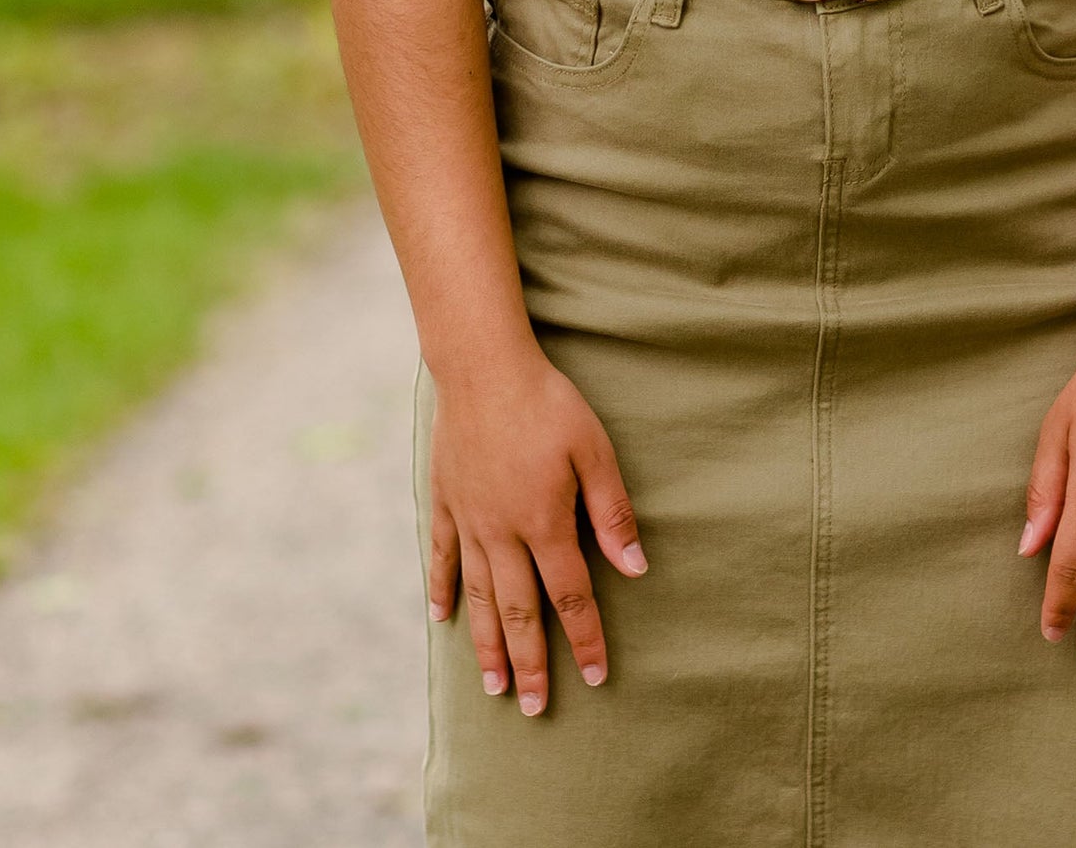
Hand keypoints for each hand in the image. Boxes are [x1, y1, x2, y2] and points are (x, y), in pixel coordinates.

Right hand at [427, 343, 646, 714]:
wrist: (483, 367)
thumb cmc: (548, 403)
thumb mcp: (594, 450)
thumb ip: (611, 511)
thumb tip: (635, 567)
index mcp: (544, 523)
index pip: (570, 596)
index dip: (585, 638)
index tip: (595, 677)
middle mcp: (502, 533)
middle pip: (519, 611)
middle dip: (530, 664)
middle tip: (533, 709)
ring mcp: (469, 520)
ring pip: (479, 597)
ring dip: (487, 644)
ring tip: (491, 687)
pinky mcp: (444, 500)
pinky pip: (440, 555)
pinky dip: (441, 589)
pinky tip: (441, 619)